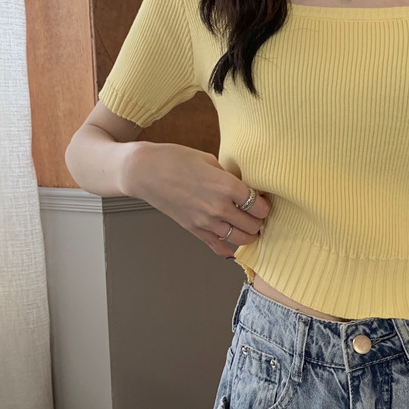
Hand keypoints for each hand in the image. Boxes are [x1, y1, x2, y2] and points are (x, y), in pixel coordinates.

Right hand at [122, 141, 270, 258]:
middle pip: (253, 224)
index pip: (259, 205)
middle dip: (258, 221)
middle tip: (257, 216)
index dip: (264, 205)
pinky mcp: (194, 229)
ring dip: (248, 235)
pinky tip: (232, 248)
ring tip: (249, 228)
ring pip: (240, 239)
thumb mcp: (209, 160)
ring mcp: (206, 221)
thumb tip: (242, 186)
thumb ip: (228, 176)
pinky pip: (216, 246)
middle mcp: (219, 207)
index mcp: (226, 186)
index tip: (263, 202)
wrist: (144, 171)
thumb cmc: (174, 159)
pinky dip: (227, 250)